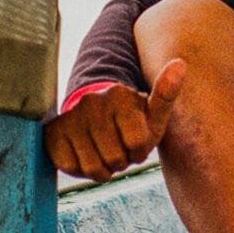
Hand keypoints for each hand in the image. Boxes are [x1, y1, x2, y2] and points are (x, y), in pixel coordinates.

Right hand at [44, 58, 185, 181]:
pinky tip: (86, 153)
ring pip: (92, 167)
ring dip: (102, 169)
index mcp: (120, 96)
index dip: (139, 152)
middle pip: (115, 158)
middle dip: (121, 161)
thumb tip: (180, 63)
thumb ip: (167, 92)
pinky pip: (70, 167)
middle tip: (119, 148)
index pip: (138, 144)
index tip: (137, 142)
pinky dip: (80, 169)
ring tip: (104, 152)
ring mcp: (70, 117)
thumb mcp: (155, 111)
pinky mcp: (53, 132)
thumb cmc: (133, 119)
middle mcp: (92, 102)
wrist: (97, 117)